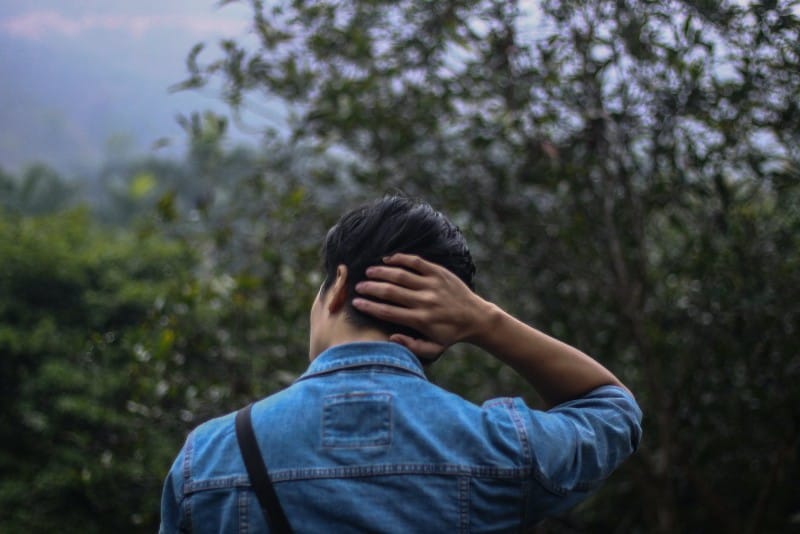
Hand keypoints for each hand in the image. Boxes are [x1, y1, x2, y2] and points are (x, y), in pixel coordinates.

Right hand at [352, 253, 489, 351]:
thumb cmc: (450, 335)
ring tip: (368, 272)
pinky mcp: (439, 273)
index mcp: (421, 320)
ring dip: (381, 272)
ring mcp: (432, 285)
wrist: (476, 318)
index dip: (369, 307)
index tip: (356, 303)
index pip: (388, 312)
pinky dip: (400, 258)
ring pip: (401, 275)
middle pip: (391, 292)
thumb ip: (412, 346)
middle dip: (371, 288)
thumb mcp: (433, 349)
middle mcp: (425, 301)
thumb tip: (391, 338)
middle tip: (358, 287)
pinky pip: (416, 262)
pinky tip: (388, 259)